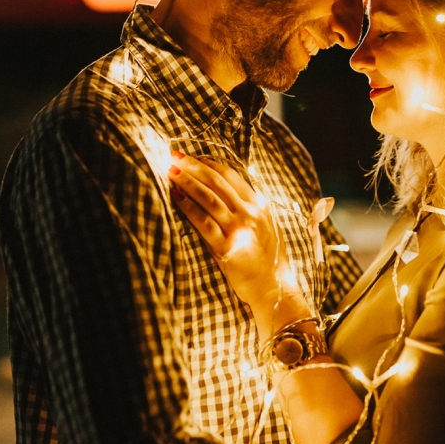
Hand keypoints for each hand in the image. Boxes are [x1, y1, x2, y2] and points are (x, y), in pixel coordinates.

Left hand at [169, 155, 285, 309]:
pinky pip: (204, 222)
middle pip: (217, 182)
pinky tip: (176, 197)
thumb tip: (225, 191)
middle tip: (173, 156)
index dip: (208, 163)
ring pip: (209, 198)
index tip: (191, 157)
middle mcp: (251, 213)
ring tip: (170, 171)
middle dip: (193, 166)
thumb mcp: (266, 226)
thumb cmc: (268, 258)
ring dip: (187, 182)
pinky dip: (188, 207)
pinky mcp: (228, 247)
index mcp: (260, 205)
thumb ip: (249, 208)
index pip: (230, 175)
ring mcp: (240, 229)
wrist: (274, 287)